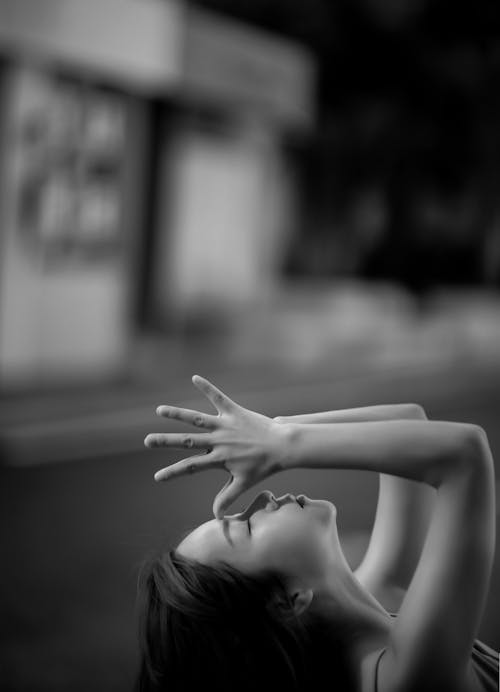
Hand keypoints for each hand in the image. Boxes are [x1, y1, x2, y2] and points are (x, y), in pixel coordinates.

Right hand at [144, 375, 288, 518]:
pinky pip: (218, 398)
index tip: (157, 478)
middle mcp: (219, 441)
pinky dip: (207, 388)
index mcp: (219, 458)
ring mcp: (226, 425)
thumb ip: (228, 497)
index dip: (173, 473)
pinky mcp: (235, 411)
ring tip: (160, 410)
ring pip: (197, 419)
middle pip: (187, 441)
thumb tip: (216, 516)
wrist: (283, 446)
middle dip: (166, 441)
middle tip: (147, 440)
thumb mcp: (244, 483)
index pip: (191, 467)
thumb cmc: (264, 466)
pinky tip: (194, 378)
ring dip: (178, 414)